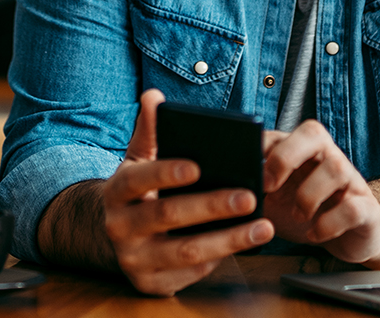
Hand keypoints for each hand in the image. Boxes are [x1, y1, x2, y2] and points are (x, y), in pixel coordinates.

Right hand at [99, 89, 274, 294]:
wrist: (117, 235)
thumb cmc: (139, 190)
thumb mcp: (140, 159)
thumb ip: (150, 130)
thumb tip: (153, 96)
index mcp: (117, 191)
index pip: (139, 180)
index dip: (166, 173)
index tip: (197, 166)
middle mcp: (120, 227)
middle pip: (167, 216)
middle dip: (211, 207)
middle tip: (248, 196)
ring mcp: (135, 260)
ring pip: (186, 251)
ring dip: (229, 240)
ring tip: (263, 227)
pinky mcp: (152, 284)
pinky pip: (191, 273)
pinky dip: (221, 259)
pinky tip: (246, 244)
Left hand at [261, 120, 379, 263]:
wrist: (350, 234)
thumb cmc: (308, 210)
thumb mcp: (278, 198)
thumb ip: (257, 187)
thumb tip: (225, 188)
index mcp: (303, 151)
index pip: (282, 133)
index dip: (262, 147)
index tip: (247, 169)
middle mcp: (328, 157)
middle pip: (313, 132)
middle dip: (286, 156)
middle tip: (269, 185)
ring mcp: (349, 180)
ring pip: (336, 168)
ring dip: (308, 195)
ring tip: (298, 216)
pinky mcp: (365, 207)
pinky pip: (352, 207)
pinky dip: (329, 223)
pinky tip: (316, 233)